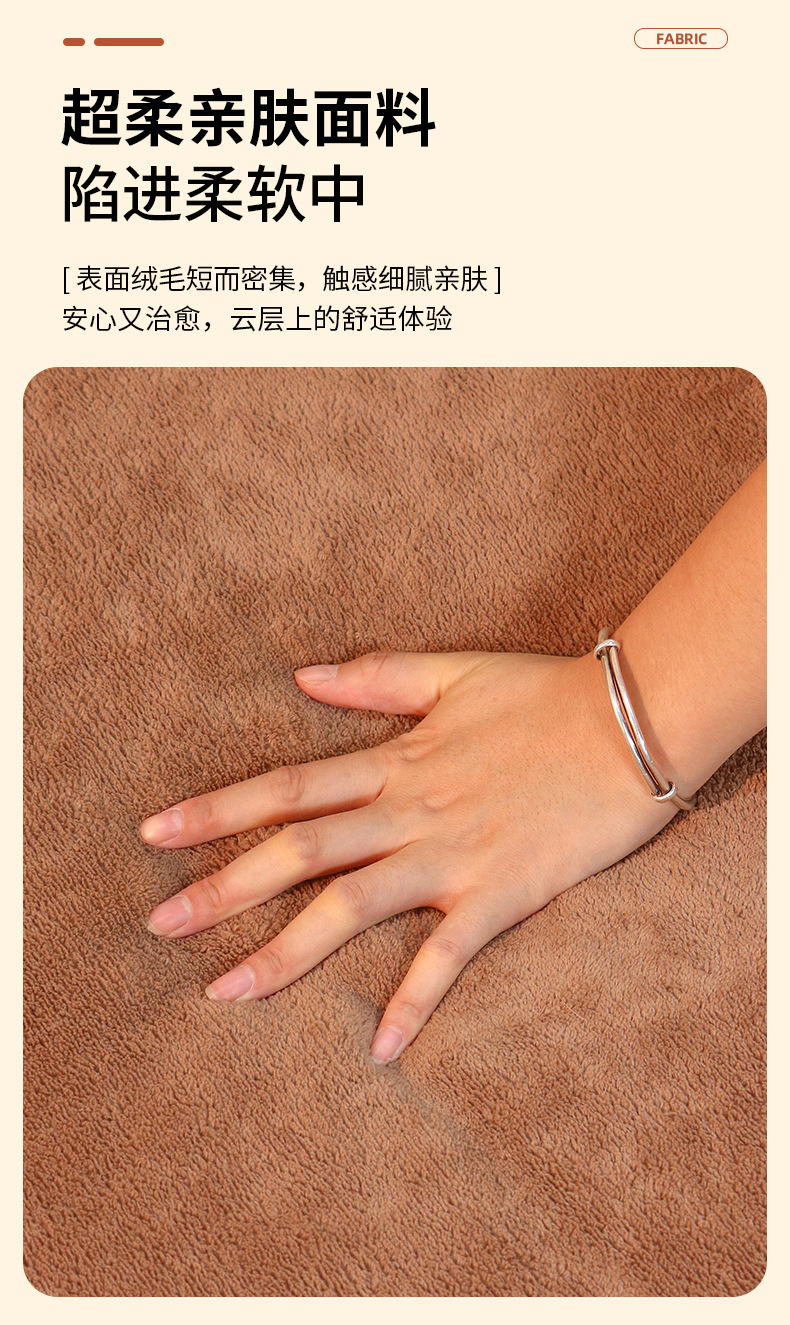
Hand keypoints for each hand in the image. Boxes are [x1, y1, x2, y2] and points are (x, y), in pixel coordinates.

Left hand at [141, 650, 674, 1062]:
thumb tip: (303, 678)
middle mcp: (409, 812)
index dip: (217, 809)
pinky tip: (379, 1050)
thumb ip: (377, 678)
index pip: (287, 787)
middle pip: (298, 851)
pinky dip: (414, 1002)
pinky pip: (447, 957)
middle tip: (158, 925)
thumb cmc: (544, 695)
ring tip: (225, 990)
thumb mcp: (453, 673)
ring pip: (351, 907)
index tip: (154, 833)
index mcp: (395, 760)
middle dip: (222, 888)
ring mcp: (451, 857)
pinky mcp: (499, 895)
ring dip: (285, 951)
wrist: (631, 725)